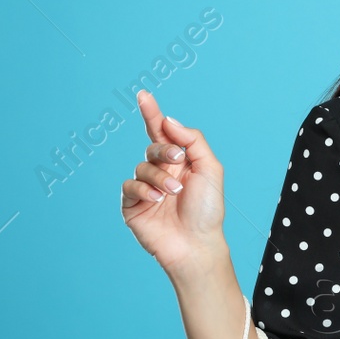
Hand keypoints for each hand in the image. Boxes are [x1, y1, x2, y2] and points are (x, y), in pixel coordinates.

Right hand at [121, 90, 226, 278]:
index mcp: (179, 162)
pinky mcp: (132, 205)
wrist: (196, 243)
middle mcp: (161, 172)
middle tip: (178, 161)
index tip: (143, 95)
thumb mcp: (210, 168)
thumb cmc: (207, 209)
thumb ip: (192, 140)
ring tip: (173, 193)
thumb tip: (168, 121)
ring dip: (159, 177)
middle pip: (153, 147)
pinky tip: (157, 199)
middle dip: (164, 151)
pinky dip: (144, 189)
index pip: (162, 133)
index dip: (152, 113)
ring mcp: (145, 188)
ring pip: (141, 166)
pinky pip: (129, 186)